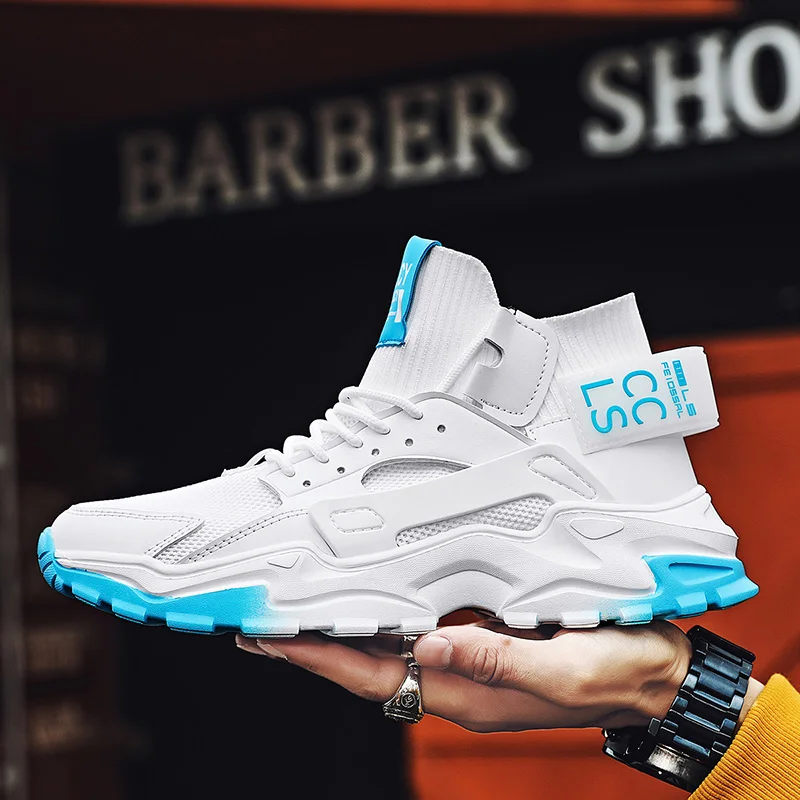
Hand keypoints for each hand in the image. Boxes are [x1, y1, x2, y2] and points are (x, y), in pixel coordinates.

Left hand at [236, 620, 696, 732]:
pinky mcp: (486, 646)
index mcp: (471, 693)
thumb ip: (499, 661)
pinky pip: (420, 635)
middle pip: (369, 666)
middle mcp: (460, 682)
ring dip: (343, 633)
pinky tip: (370, 603)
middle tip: (264, 627)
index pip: (377, 675)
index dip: (321, 658)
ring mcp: (471, 665)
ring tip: (300, 614)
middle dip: (315, 647)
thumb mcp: (567, 669)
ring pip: (390, 650)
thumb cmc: (620, 672)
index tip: (273, 638)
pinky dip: (385, 620)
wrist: (656, 678)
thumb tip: (430, 647)